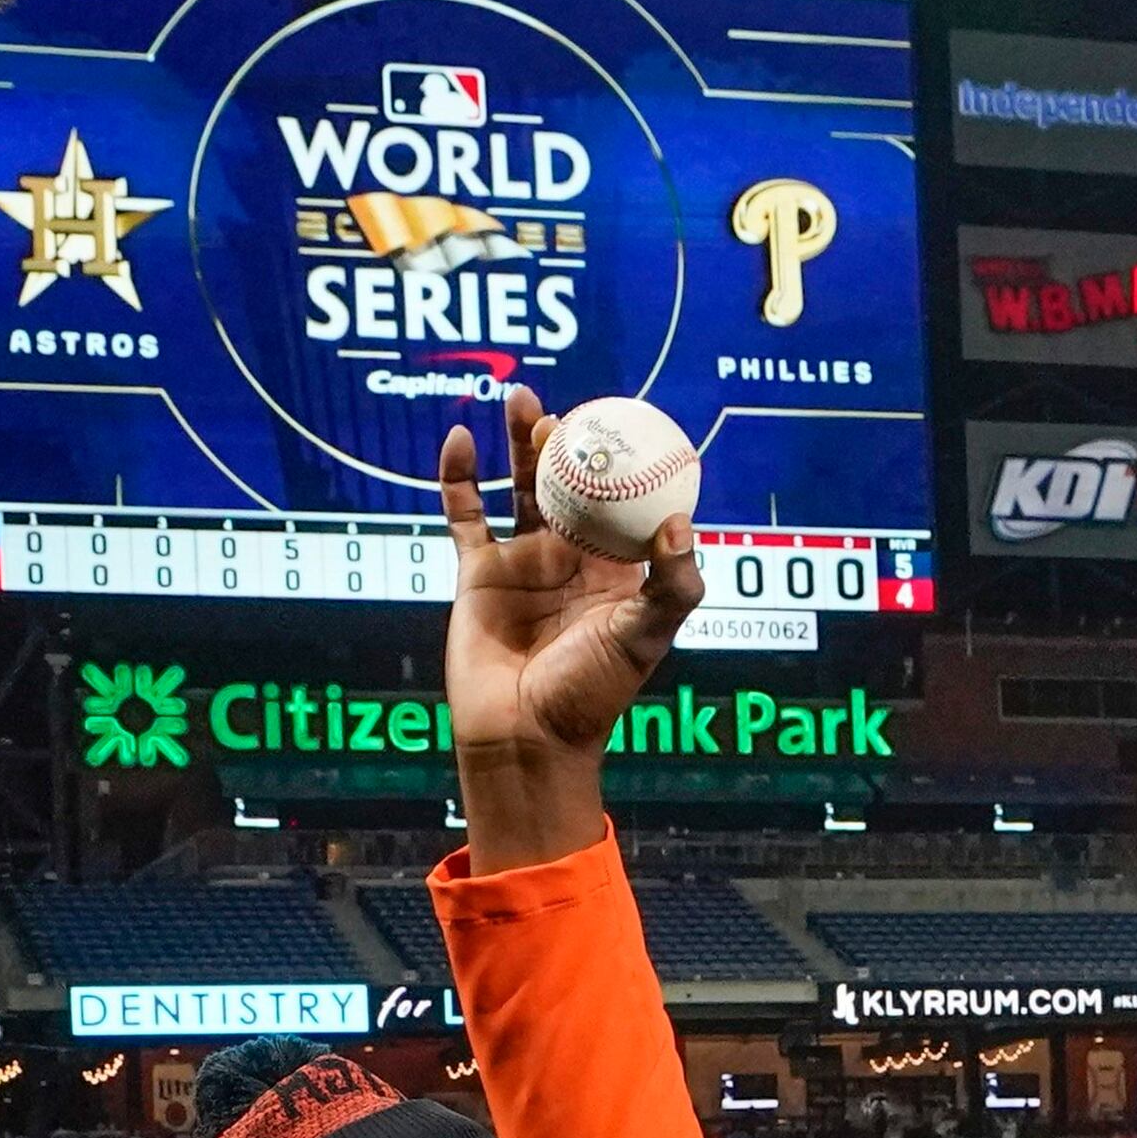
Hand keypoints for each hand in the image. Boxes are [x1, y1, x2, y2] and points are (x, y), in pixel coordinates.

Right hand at [439, 394, 708, 870]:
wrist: (524, 736)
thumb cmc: (590, 696)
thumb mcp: (645, 639)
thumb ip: (672, 585)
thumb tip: (677, 522)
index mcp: (615, 571)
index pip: (625, 502)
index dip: (626, 463)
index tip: (629, 420)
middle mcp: (571, 560)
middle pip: (573, 484)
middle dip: (571, 441)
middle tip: (571, 405)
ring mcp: (523, 562)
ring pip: (520, 487)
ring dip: (521, 444)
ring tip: (523, 401)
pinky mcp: (478, 572)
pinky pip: (465, 512)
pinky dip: (459, 475)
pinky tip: (461, 437)